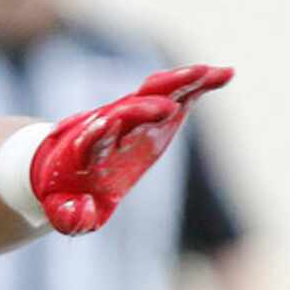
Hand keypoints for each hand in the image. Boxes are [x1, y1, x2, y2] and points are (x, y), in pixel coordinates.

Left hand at [31, 64, 232, 235]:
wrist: (65, 164)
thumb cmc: (65, 192)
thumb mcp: (63, 212)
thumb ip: (70, 216)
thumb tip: (81, 213)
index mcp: (85, 151)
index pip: (92, 140)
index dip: (99, 134)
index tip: (108, 124)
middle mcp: (110, 127)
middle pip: (126, 111)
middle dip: (143, 109)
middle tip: (165, 109)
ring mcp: (133, 117)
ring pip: (155, 95)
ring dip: (178, 84)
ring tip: (206, 73)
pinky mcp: (154, 116)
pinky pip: (180, 96)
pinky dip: (200, 85)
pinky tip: (225, 75)